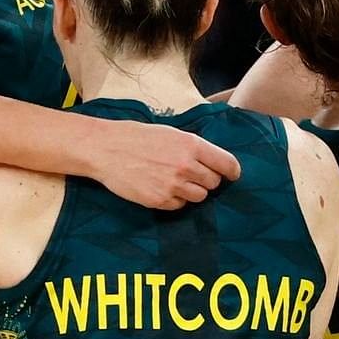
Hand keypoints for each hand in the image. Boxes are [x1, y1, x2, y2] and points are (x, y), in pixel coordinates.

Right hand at [87, 118, 238, 210]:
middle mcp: (186, 166)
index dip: (232, 171)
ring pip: (199, 197)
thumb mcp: (170, 133)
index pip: (227, 164)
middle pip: (213, 183)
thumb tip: (212, 161)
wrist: (106, 149)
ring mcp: (173, 185)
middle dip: (207, 180)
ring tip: (173, 180)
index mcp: (192, 145)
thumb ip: (193, 147)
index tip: (232, 175)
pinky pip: (180, 205)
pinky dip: (174, 199)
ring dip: (192, 191)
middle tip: (191, 174)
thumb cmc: (136, 137)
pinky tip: (160, 187)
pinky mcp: (160, 201)